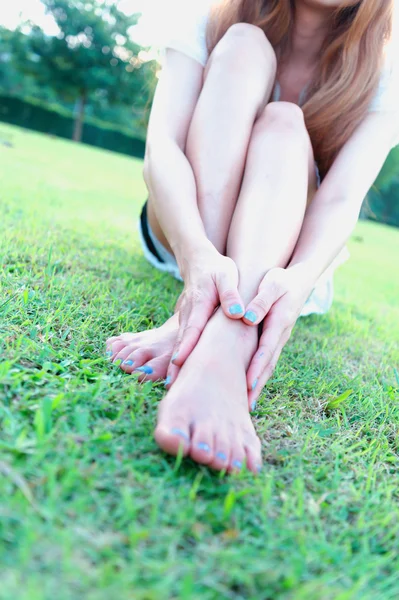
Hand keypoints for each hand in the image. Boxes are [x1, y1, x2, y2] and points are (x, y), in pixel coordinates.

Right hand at [167, 242, 243, 383]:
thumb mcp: (228, 276)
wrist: (198, 261)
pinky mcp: (187, 323)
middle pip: (180, 342)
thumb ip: (231, 294)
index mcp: (199, 303)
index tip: (179, 363)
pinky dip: (180, 357)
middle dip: (174, 364)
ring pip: (179, 344)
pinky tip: (180, 375)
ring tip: (171, 386)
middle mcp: (188, 314)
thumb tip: (238, 314)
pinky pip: (183, 342)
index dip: (186, 346)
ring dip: (174, 365)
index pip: (192, 328)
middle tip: (170, 385)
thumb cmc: (217, 269)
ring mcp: (185, 319)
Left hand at [243, 266, 314, 408]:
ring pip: (268, 364)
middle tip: (246, 405)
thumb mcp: (273, 283)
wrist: (299, 278)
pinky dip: (259, 373)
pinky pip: (267, 359)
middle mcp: (281, 334)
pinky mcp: (275, 338)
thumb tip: (248, 318)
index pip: (266, 349)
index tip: (247, 384)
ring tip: (247, 403)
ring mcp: (279, 338)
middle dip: (257, 384)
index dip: (256, 367)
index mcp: (280, 322)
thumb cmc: (282, 279)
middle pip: (268, 364)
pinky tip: (250, 386)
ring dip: (259, 383)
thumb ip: (261, 300)